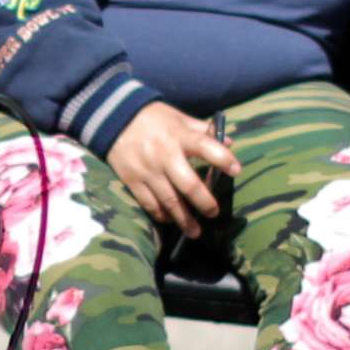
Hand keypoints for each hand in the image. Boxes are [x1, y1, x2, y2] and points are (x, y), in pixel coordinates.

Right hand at [106, 103, 239, 237]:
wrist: (113, 119)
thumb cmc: (152, 117)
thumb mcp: (178, 117)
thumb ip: (203, 130)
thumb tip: (229, 143)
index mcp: (180, 136)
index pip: (207, 148)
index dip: (224, 159)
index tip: (236, 170)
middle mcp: (165, 155)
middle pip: (189, 185)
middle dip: (204, 203)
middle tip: (213, 213)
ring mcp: (148, 170)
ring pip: (169, 201)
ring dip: (184, 219)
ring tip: (195, 232)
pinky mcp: (132, 181)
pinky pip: (149, 203)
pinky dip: (161, 215)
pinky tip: (170, 220)